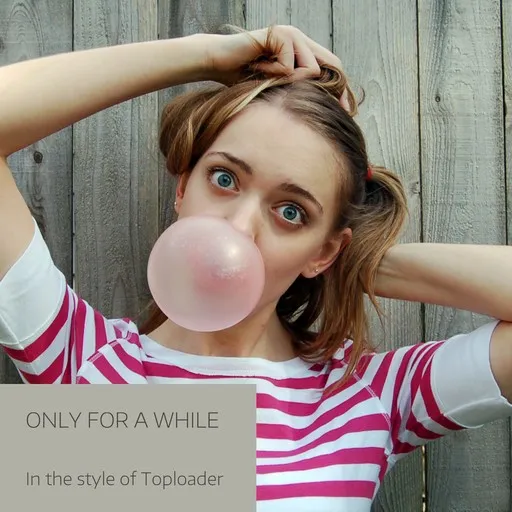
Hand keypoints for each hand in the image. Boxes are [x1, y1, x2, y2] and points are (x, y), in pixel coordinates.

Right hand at [200, 25, 349, 110]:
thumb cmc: (243, 77)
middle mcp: (301, 39)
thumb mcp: (276, 88)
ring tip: (269, 80)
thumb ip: (296, 91)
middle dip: (330, 92)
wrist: (218, 62)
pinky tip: (260, 70)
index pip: (334, 67)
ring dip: (291, 83)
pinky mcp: (280, 35)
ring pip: (312, 69)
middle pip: (331, 66)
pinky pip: (290, 66)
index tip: (347, 112)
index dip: (342, 89)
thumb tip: (321, 113)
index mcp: (303, 49)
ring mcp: (291, 35)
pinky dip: (275, 75)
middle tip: (322, 109)